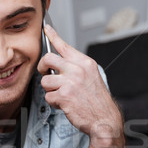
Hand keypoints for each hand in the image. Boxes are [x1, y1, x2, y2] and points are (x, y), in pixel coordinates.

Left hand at [37, 25, 122, 147]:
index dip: (53, 36)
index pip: (64, 46)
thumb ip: (77, 68)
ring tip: (61, 95)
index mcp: (85, 63)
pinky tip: (64, 104)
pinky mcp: (64, 95)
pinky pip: (48, 96)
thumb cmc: (98, 101)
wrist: (104, 119)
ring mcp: (70, 82)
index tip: (46, 29)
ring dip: (50, 90)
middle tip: (46, 74)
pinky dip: (54, 102)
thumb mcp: (92, 77)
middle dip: (42, 67)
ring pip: (45, 80)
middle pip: (48, 59)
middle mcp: (77, 70)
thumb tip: (59, 64)